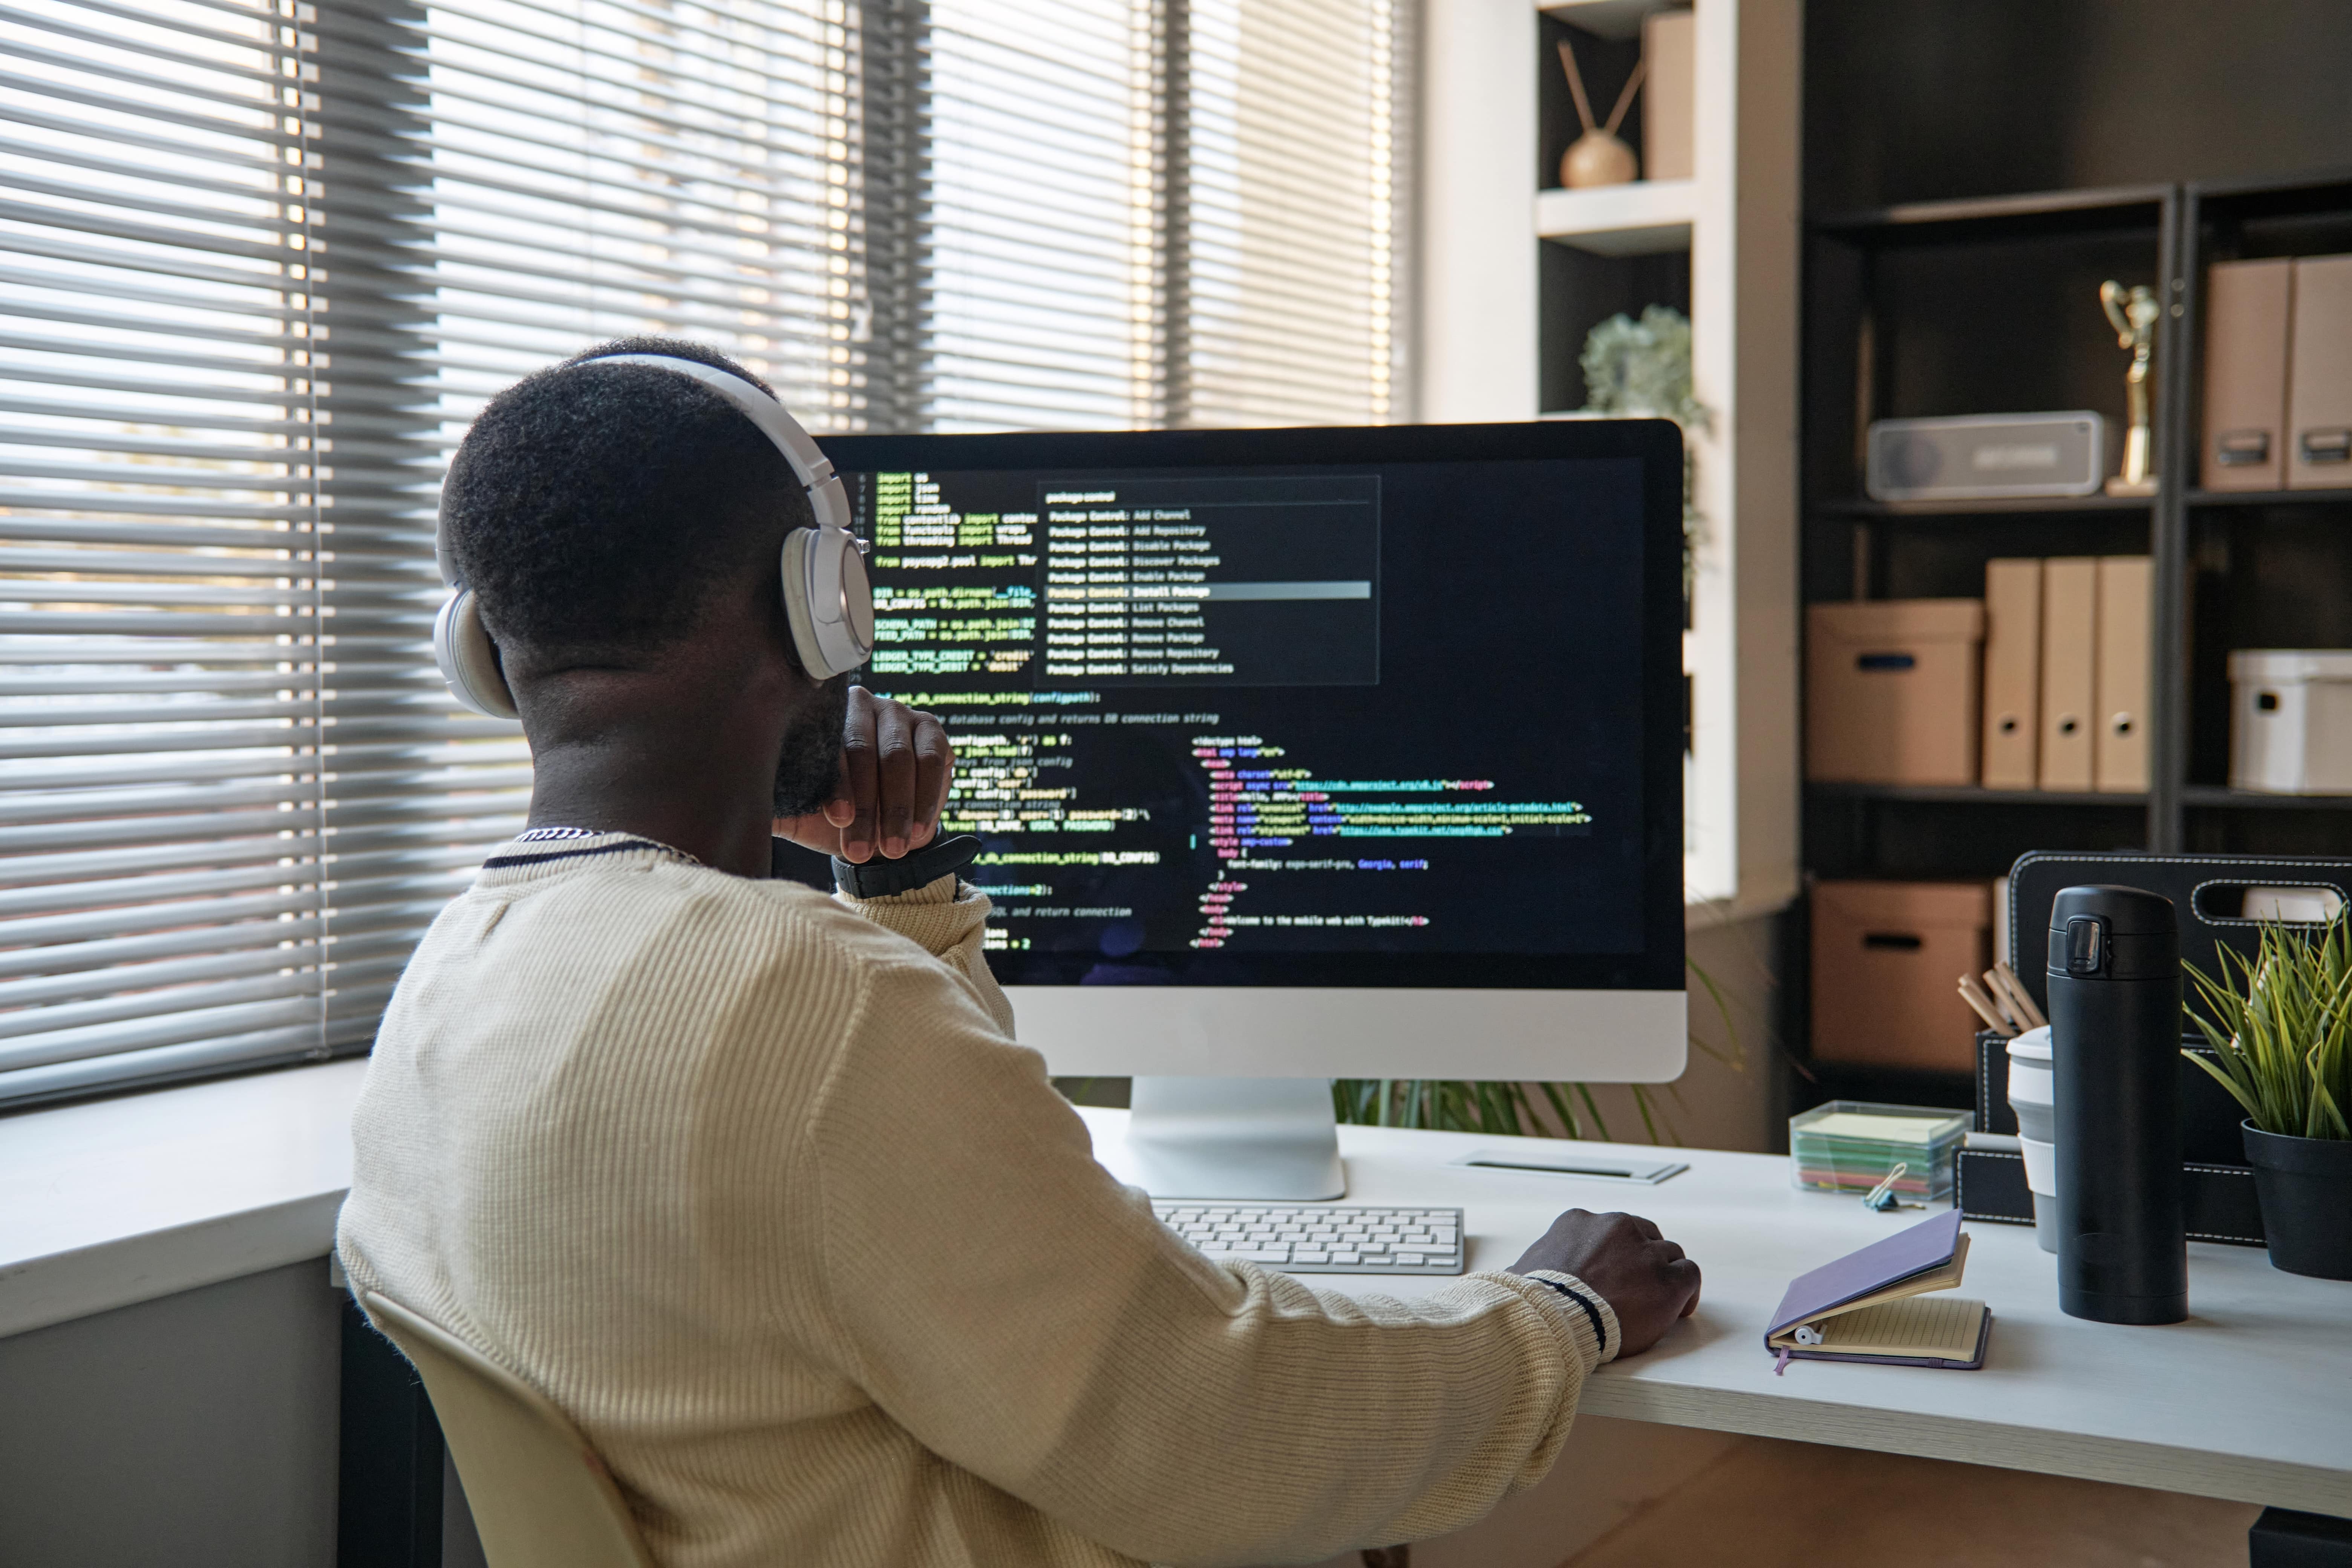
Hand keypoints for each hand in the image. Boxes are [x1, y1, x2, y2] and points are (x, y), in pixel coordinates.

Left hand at [774, 686, 953, 862]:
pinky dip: (926, 800)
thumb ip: (773, 803)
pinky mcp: (934, 732)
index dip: (836, 785)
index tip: (837, 820)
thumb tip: (731, 803)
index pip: (831, 746)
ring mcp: (903, 714)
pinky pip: (934, 762)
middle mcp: (864, 704)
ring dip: (897, 808)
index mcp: (824, 714)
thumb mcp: (797, 809)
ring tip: (891, 848)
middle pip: (868, 751)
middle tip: (862, 849)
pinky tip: (916, 832)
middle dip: (868, 806)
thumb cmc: (826, 812)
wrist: (871, 826)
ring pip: (902, 758)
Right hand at [1508, 1208, 1699, 1357]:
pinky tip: (1680, 1309)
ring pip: (1669, 1255)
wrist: (1553, 1321)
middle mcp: (1616, 1227)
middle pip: (1646, 1235)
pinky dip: (1687, 1292)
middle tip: (1640, 1286)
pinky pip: (1690, 1275)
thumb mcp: (1522, 1269)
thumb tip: (1511, 1274)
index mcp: (1579, 1222)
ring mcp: (1644, 1252)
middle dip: (1645, 1260)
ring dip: (1665, 1276)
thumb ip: (1529, 1266)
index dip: (1617, 1253)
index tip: (1615, 1274)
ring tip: (1658, 1301)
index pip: (1611, 1229)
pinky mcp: (1667, 1280)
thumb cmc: (1534, 1302)